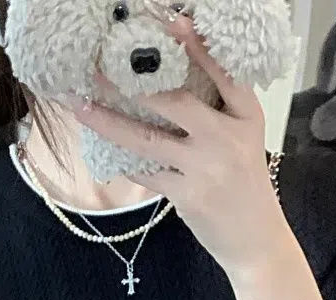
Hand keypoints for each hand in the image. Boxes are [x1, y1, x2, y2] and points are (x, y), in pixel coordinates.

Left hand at [63, 14, 290, 277]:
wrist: (256, 241)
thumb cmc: (245, 188)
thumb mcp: (244, 142)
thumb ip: (217, 113)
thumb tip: (164, 84)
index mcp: (247, 117)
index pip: (223, 73)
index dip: (196, 47)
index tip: (169, 22)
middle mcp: (227, 138)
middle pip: (175, 101)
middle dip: (132, 82)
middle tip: (99, 64)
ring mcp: (206, 168)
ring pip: (147, 138)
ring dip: (108, 121)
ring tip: (79, 104)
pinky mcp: (188, 196)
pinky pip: (146, 172)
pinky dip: (123, 161)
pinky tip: (101, 147)